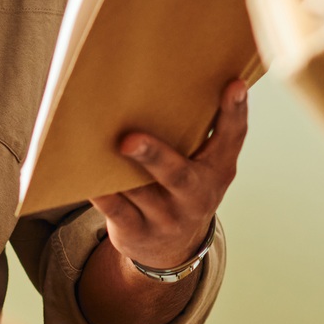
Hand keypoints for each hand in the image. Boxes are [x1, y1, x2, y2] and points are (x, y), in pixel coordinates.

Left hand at [91, 79, 246, 269]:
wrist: (173, 250)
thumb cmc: (186, 187)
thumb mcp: (204, 164)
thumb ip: (202, 130)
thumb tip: (178, 73)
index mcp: (217, 169)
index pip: (232, 138)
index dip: (235, 111)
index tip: (234, 84)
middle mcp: (196, 195)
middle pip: (177, 174)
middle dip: (154, 156)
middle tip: (130, 139)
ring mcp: (167, 216)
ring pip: (142, 193)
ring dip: (123, 172)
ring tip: (104, 149)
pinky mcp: (137, 230)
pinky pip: (117, 211)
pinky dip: (102, 194)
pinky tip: (88, 178)